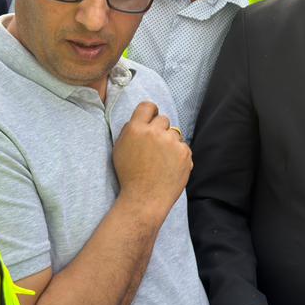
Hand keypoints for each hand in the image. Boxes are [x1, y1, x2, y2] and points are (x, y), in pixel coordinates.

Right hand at [113, 101, 191, 224]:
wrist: (145, 198)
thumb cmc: (129, 176)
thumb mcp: (120, 149)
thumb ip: (129, 131)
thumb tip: (141, 119)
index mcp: (136, 129)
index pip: (147, 106)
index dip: (150, 112)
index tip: (152, 118)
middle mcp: (154, 132)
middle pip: (163, 119)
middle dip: (160, 130)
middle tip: (155, 148)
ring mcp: (171, 142)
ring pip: (174, 133)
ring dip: (170, 142)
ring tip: (161, 160)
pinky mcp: (184, 152)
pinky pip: (183, 146)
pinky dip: (178, 155)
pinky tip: (169, 167)